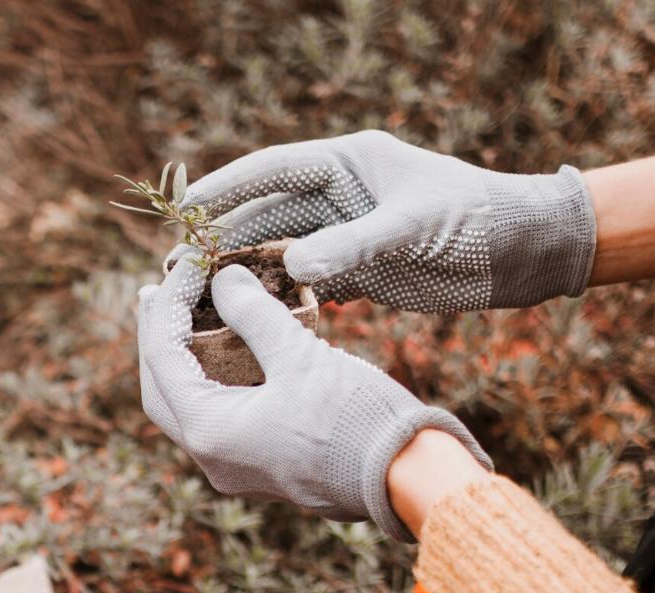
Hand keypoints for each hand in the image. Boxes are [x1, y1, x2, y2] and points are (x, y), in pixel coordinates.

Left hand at [138, 253, 491, 540]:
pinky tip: (224, 351)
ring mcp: (232, 467)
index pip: (162, 356)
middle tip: (160, 291)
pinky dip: (213, 380)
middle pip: (161, 387)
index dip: (168, 303)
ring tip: (186, 315)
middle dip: (158, 336)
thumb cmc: (355, 418)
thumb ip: (254, 314)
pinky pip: (218, 418)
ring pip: (188, 406)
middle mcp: (210, 457)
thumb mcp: (301, 356)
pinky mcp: (258, 466)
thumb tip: (224, 278)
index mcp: (209, 430)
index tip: (187, 263)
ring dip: (183, 360)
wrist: (405, 479)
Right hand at [179, 130, 596, 312]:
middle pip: (264, 216)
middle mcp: (338, 197)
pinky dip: (274, 300)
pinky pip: (301, 286)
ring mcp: (343, 235)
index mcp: (348, 164)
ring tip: (197, 298)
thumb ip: (352, 245)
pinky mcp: (354, 273)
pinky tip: (243, 320)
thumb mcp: (413, 227)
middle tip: (177, 268)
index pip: (273, 170)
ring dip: (240, 275)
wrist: (524, 253)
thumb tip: (291, 265)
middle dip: (220, 241)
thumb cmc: (477, 220)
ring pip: (277, 254)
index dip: (226, 189)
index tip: (186, 209)